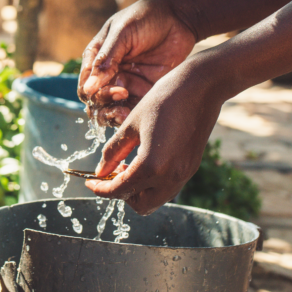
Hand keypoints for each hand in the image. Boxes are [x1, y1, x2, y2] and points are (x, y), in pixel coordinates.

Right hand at [78, 0, 196, 125]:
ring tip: (124, 112)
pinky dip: (130, 116)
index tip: (105, 88)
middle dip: (103, 104)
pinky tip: (133, 114)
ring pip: (111, 109)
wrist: (179, 16)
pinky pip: (132, 109)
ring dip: (113, 115)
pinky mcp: (145, 91)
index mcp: (97, 58)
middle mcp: (109, 73)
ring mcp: (127, 83)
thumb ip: (107, 59)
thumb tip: (90, 88)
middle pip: (96, 101)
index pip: (85, 85)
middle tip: (120, 94)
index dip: (91, 92)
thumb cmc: (146, 17)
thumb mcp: (123, 33)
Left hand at [84, 54, 223, 213]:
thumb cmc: (163, 100)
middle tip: (110, 174)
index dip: (100, 189)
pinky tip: (143, 162)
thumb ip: (113, 152)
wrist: (201, 87)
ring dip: (138, 190)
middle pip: (140, 205)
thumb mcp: (131, 125)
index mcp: (151, 166)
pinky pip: (167, 188)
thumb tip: (100, 171)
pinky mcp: (191, 168)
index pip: (119, 190)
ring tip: (126, 166)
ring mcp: (184, 174)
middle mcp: (170, 177)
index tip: (90, 182)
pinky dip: (152, 184)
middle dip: (121, 194)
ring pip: (156, 199)